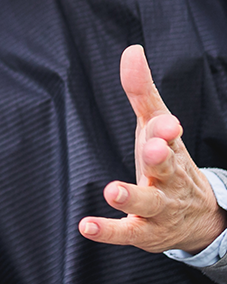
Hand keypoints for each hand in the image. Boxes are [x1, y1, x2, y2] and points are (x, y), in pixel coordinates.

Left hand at [79, 46, 226, 254]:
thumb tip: (132, 50)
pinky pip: (126, 233)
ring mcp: (158, 208)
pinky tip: (86, 226)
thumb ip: (142, 91)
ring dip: (131, 196)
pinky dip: (107, 231)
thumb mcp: (157, 127)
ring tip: (112, 190)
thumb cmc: (168, 162)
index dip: (167, 130)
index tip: (166, 124)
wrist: (198, 217)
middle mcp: (169, 178)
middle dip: (161, 158)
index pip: (171, 137)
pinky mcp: (144, 232)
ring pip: (149, 203)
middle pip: (168, 168)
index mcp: (171, 149)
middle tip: (153, 148)